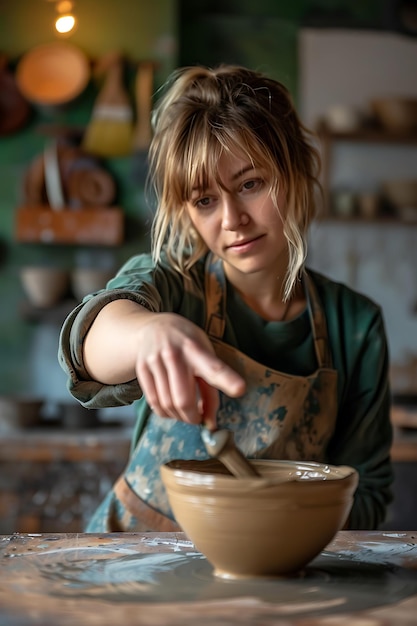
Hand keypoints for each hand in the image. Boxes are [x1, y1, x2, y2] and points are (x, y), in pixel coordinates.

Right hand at [135, 313, 245, 427]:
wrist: (152, 327)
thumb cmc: (186, 343)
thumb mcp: (205, 354)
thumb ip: (210, 387)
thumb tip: (210, 423)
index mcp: (195, 348)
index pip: (213, 367)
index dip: (227, 379)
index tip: (240, 389)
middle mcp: (173, 354)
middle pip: (183, 399)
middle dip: (193, 417)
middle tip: (198, 418)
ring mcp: (154, 361)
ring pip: (167, 405)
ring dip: (180, 417)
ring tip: (186, 413)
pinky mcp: (141, 369)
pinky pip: (154, 403)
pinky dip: (166, 413)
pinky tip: (172, 409)